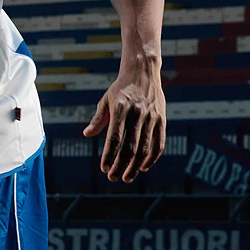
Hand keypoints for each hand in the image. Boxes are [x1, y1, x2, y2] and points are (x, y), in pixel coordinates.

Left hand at [83, 62, 165, 182]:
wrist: (143, 72)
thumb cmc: (121, 89)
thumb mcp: (106, 100)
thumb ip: (98, 119)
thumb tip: (87, 134)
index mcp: (120, 108)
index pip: (115, 138)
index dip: (110, 155)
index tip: (104, 168)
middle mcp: (137, 113)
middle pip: (130, 147)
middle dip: (120, 165)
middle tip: (112, 178)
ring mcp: (152, 117)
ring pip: (145, 148)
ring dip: (135, 166)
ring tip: (126, 177)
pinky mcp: (162, 119)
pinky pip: (159, 143)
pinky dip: (152, 158)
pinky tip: (143, 167)